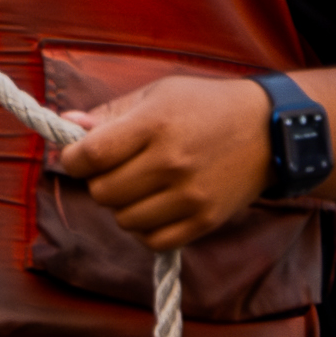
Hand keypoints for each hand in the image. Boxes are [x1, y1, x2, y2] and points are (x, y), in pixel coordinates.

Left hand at [45, 74, 277, 248]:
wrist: (268, 130)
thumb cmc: (205, 105)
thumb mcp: (156, 95)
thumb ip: (110, 114)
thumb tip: (67, 124)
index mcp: (155, 125)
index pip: (92, 155)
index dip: (73, 159)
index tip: (77, 155)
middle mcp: (171, 163)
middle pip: (103, 192)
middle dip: (98, 181)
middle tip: (115, 168)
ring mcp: (190, 196)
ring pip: (124, 219)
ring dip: (122, 205)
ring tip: (139, 185)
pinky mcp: (204, 221)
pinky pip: (153, 241)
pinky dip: (144, 228)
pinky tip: (153, 206)